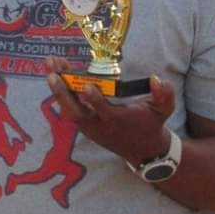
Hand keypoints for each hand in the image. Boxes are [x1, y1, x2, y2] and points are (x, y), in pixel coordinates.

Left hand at [45, 55, 174, 165]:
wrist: (143, 149)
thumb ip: (164, 94)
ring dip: (57, 87)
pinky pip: (68, 107)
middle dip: (62, 91)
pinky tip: (54, 72)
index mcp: (117, 121)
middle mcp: (98, 125)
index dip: (94, 100)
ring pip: (68, 108)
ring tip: (50, 64)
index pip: (103, 111)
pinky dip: (60, 90)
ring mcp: (88, 126)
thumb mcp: (163, 110)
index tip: (86, 86)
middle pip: (75, 111)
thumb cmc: (151, 124)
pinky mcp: (83, 124)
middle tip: (52, 71)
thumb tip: (157, 79)